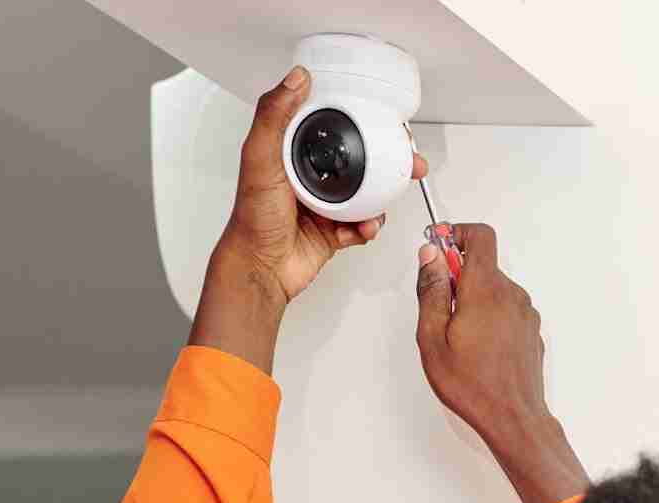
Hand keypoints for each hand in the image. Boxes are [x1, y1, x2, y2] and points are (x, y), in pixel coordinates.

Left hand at [188, 65, 427, 373]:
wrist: (262, 267)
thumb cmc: (252, 217)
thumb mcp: (259, 156)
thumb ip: (274, 116)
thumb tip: (295, 79)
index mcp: (292, 154)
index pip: (329, 128)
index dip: (357, 120)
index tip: (381, 119)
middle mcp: (311, 177)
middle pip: (358, 161)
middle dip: (387, 160)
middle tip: (405, 160)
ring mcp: (325, 205)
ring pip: (366, 194)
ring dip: (382, 197)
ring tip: (387, 199)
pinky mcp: (335, 232)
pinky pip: (363, 225)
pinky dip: (369, 226)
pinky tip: (366, 226)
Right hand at [415, 223, 589, 502]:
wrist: (514, 418)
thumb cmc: (473, 385)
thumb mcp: (433, 337)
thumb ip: (432, 290)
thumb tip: (430, 256)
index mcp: (486, 290)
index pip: (480, 236)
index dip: (456, 234)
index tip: (437, 247)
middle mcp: (512, 295)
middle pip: (483, 264)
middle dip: (456, 277)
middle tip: (439, 309)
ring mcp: (526, 313)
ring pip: (494, 288)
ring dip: (473, 300)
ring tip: (458, 337)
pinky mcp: (531, 330)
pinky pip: (506, 309)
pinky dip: (488, 316)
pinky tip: (477, 347)